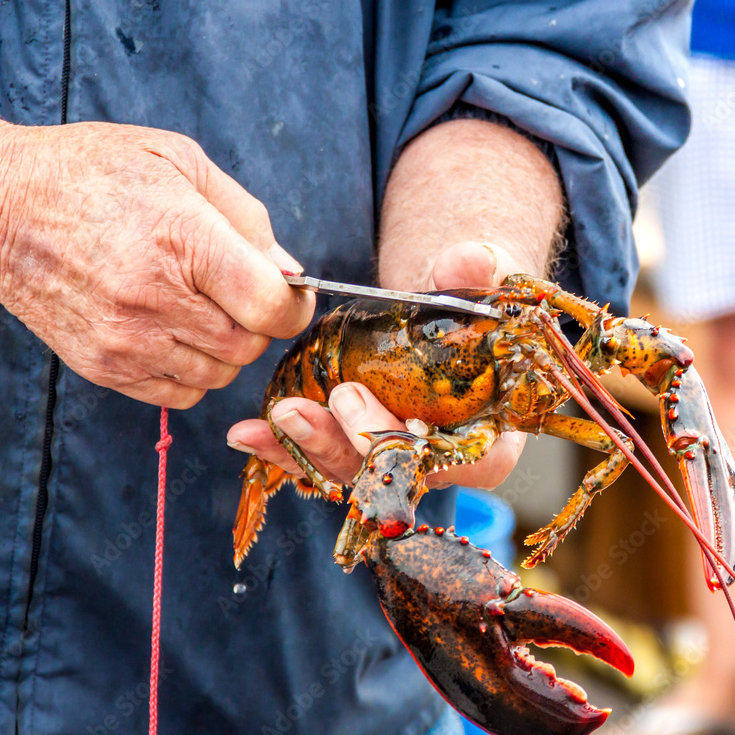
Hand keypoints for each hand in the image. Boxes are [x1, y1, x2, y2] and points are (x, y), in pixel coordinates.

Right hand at [0, 121, 314, 406]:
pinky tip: (172, 332)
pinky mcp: (103, 367)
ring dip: (224, 348)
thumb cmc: (92, 172)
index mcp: (182, 238)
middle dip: (257, 323)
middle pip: (248, 345)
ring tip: (197, 307)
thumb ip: (246, 217)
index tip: (289, 294)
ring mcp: (125, 339)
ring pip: (218, 374)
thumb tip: (289, 272)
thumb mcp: (178, 160)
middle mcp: (155, 298)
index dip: (295, 305)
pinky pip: (180, 393)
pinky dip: (191, 371)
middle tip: (236, 293)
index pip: (270, 305)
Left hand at [225, 241, 526, 489]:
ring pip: (349, 472)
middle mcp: (441, 463)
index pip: (455, 461)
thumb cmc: (471, 303)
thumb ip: (477, 273)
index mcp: (487, 439)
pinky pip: (318, 461)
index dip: (411, 445)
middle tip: (304, 409)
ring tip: (275, 415)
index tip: (368, 406)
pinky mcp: (354, 452)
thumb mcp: (479, 282)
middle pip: (391, 473)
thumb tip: (467, 260)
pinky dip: (283, 448)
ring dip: (306, 449)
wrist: (444, 311)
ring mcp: (393, 464)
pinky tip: (247, 432)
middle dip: (343, 444)